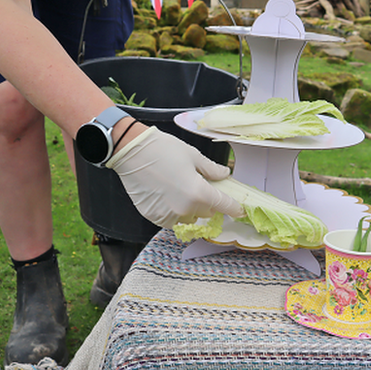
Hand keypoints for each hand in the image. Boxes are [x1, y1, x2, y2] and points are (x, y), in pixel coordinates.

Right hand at [105, 126, 243, 227]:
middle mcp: (185, 209)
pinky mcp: (154, 217)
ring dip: (190, 209)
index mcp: (199, 193)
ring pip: (189, 218)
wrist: (131, 152)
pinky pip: (171, 220)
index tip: (239, 209)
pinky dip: (173, 212)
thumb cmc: (163, 150)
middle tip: (201, 187)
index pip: (224, 206)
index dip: (234, 208)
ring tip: (181, 190)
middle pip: (206, 213)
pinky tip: (168, 195)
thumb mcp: (193, 156)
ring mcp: (168, 215)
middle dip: (208, 202)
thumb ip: (211, 170)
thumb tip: (225, 175)